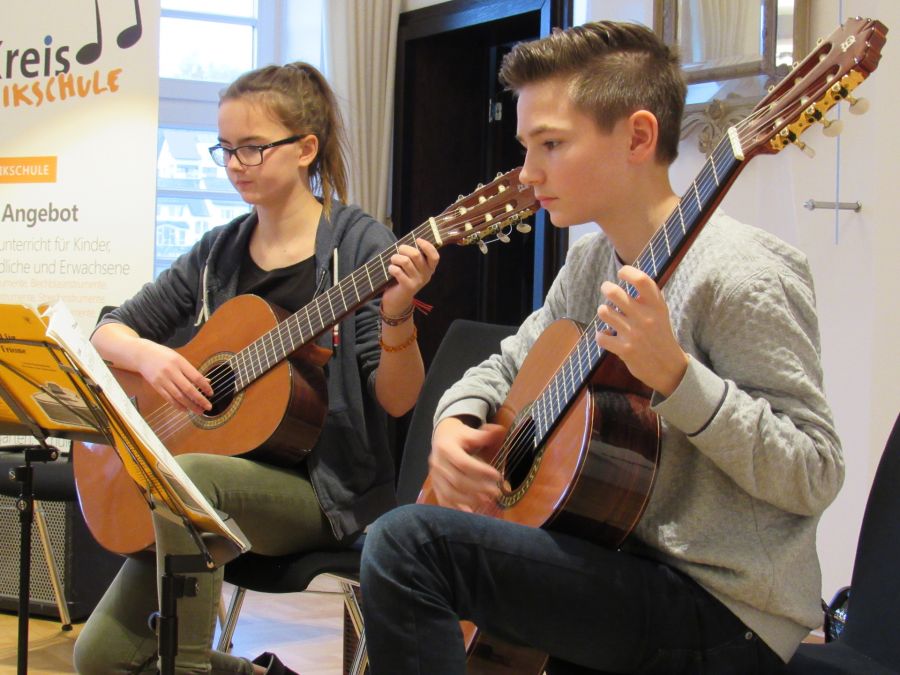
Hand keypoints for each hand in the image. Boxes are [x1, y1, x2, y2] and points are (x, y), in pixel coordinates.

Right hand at [135, 340, 212, 413]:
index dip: (205, 387)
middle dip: (200, 400)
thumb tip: (207, 382)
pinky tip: (186, 410)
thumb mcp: (179, 359)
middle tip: (208, 407)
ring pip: (179, 396)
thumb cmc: (164, 356)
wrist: (142, 355)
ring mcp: (163, 380)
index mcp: (180, 363)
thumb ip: (192, 371)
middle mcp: (171, 372)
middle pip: (188, 389)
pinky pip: (168, 398)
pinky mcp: (156, 386)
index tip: (211, 393)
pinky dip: (178, 406)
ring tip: (199, 411)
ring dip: (190, 405)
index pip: (196, 377)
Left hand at [381, 238, 438, 315]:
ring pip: (405, 261)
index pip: (434, 256)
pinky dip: (392, 268)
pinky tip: (391, 269)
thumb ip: (414, 256)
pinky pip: (398, 271)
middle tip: (399, 250)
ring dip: (395, 258)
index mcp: (430, 268)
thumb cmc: (404, 277)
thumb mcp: (413, 267)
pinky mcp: (408, 287)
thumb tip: (408, 242)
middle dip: (404, 249)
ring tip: (393, 260)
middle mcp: (426, 275)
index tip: (417, 240)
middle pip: (416, 255)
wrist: (398, 299)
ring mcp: (418, 282)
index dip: (427, 246)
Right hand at [428, 417, 504, 511]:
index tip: (497, 475)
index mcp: (445, 448)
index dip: (480, 470)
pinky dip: (456, 508)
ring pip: (450, 493)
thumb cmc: (459, 436)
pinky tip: (470, 513)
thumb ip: (484, 435)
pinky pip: (443, 500)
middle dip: (478, 488)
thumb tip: (499, 430)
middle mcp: (437, 463)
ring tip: (487, 501)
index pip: (463, 462)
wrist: (441, 437)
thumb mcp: (470, 431)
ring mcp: (435, 477)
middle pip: (457, 480)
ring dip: (469, 500)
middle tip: (496, 492)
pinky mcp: (435, 486)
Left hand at [595, 265, 688, 396]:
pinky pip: (601, 336)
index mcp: (657, 306)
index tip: (621, 272)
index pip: (642, 280)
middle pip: (614, 293)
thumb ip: (648, 297)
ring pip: (604, 311)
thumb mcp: (661, 313)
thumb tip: (629, 275)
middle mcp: (645, 318)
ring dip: (603, 311)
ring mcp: (634, 334)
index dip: (628, 272)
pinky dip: (601, 335)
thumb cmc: (660, 335)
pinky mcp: (624, 349)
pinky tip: (607, 335)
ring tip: (608, 314)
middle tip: (607, 289)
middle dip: (607, 288)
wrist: (669, 368)